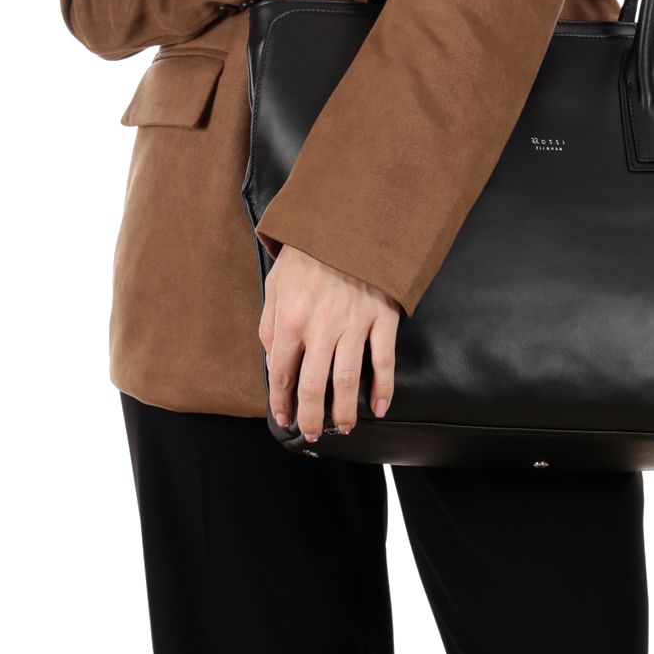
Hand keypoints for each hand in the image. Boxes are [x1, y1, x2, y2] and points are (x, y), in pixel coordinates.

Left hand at [258, 246, 399, 441]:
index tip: (283, 417)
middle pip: (313, 386)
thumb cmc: (310, 251)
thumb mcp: (276, 281)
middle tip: (312, 433)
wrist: (349, 219)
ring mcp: (354, 323)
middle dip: (311, 417)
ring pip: (347, 380)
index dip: (281, 401)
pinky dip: (383, 389)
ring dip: (344, 412)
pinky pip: (384, 360)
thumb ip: (269, 321)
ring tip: (342, 427)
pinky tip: (378, 408)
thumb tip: (270, 355)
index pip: (281, 372)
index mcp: (290, 318)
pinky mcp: (382, 316)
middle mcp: (321, 326)